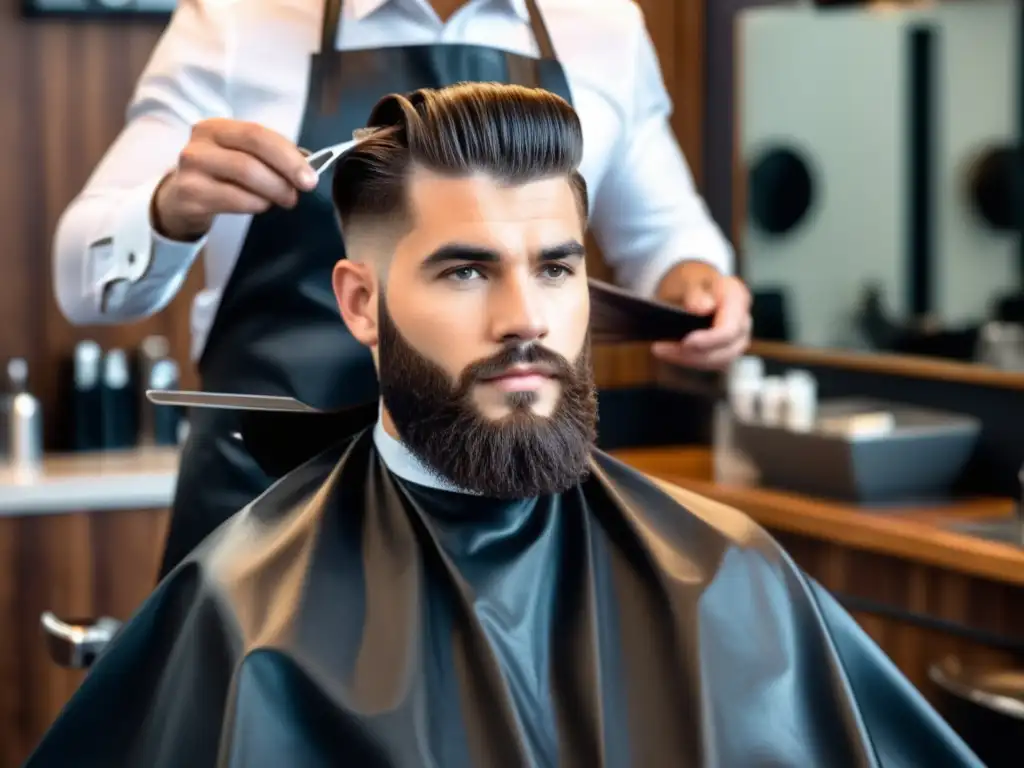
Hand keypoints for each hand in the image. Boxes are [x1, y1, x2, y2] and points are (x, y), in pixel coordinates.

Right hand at [153, 119, 318, 240]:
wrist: (179, 202)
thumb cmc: (219, 177)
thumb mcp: (240, 157)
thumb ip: (270, 156)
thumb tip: (309, 165)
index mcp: (217, 127)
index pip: (258, 133)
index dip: (289, 155)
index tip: (311, 177)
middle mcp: (201, 142)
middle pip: (253, 151)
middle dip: (285, 172)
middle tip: (301, 191)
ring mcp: (192, 168)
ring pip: (246, 174)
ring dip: (273, 191)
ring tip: (284, 200)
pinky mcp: (190, 195)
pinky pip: (234, 199)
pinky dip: (256, 204)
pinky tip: (261, 206)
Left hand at [651, 261, 751, 369]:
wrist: (691, 286)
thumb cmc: (691, 280)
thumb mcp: (688, 278)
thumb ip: (696, 291)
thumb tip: (704, 307)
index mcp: (737, 297)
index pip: (729, 329)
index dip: (708, 340)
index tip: (685, 343)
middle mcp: (743, 320)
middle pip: (726, 350)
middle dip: (692, 354)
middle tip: (659, 348)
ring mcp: (737, 338)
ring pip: (719, 361)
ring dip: (688, 360)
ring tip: (660, 350)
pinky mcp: (726, 350)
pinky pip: (711, 363)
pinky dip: (690, 361)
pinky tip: (669, 353)